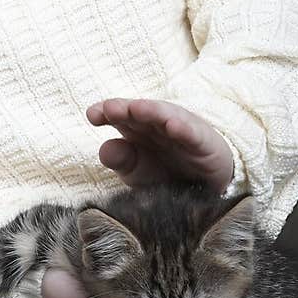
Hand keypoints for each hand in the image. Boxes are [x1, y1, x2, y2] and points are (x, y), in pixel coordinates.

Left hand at [86, 97, 233, 192]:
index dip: (105, 112)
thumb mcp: (136, 172)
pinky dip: (184, 128)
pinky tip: (173, 126)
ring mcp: (180, 130)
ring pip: (165, 116)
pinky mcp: (202, 142)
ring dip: (152, 110)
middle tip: (110, 108)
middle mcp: (157, 124)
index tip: (93, 115)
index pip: (118, 116)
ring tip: (137, 109)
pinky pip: (192, 134)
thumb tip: (104, 148)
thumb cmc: (164, 173)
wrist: (204, 188)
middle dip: (124, 108)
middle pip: (139, 111)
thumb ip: (120, 160)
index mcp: (136, 128)